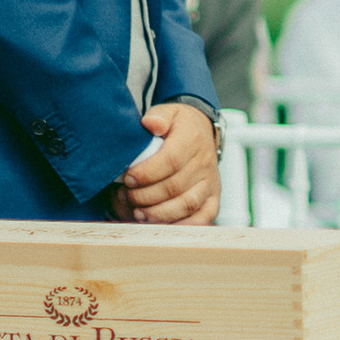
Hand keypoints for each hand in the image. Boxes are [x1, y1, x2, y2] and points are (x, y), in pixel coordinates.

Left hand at [124, 101, 219, 225]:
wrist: (203, 131)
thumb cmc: (179, 126)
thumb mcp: (168, 113)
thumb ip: (158, 116)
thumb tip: (150, 123)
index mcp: (192, 140)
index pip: (170, 161)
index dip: (146, 173)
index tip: (127, 178)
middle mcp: (205, 163)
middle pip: (174, 187)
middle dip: (145, 196)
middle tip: (126, 196)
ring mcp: (211, 183)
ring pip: (186, 205)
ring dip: (159, 213)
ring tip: (137, 212)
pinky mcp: (213, 198)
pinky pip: (202, 217)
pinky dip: (182, 226)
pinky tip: (161, 225)